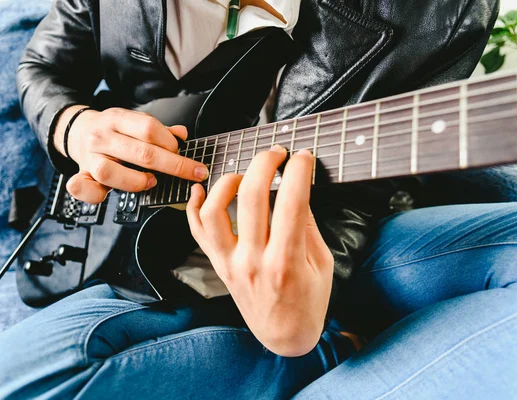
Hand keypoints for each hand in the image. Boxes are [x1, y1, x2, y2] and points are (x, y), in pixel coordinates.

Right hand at [54, 105, 208, 202]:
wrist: (77, 132)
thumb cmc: (113, 132)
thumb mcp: (133, 122)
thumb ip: (158, 130)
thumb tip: (181, 134)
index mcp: (117, 119)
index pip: (149, 128)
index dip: (171, 143)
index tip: (183, 152)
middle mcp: (102, 136)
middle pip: (141, 152)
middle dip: (173, 166)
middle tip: (191, 173)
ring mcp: (90, 156)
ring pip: (110, 172)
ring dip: (136, 181)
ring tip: (151, 181)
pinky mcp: (81, 174)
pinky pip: (81, 187)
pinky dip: (93, 195)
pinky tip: (107, 196)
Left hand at [186, 145, 333, 356]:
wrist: (283, 335)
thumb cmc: (308, 302)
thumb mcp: (323, 265)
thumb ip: (309, 226)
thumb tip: (298, 189)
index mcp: (287, 261)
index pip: (291, 202)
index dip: (297, 171)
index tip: (303, 157)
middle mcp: (254, 260)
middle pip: (250, 197)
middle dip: (264, 163)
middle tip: (277, 153)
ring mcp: (230, 262)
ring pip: (213, 211)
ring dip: (227, 181)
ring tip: (243, 173)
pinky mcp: (217, 264)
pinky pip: (196, 230)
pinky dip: (194, 205)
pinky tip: (203, 188)